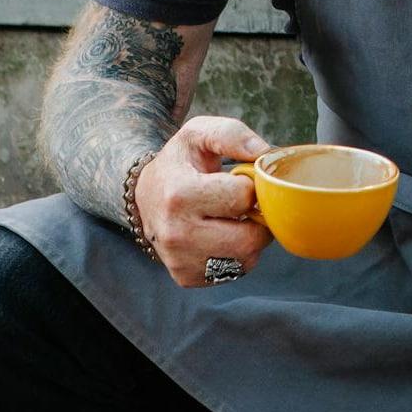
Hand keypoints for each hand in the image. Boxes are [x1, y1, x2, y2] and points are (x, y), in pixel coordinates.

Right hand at [133, 116, 273, 287]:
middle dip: (258, 218)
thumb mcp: (199, 134)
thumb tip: (264, 153)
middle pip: (250, 238)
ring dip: (251, 238)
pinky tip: (222, 235)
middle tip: (246, 204)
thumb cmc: (181, 163)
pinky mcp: (187, 277)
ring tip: (233, 218)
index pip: (243, 198)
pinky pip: (235, 271)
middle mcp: (176, 233)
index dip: (250, 185)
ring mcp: (180, 260)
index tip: (238, 180)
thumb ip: (232, 135)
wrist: (146, 195)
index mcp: (179, 195)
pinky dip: (238, 254)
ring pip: (246, 258)